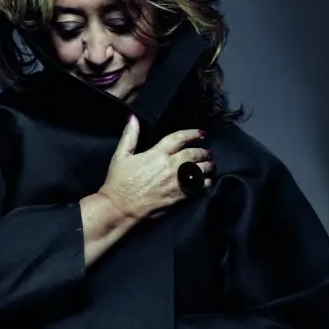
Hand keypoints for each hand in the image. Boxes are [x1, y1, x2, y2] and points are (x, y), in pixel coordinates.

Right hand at [99, 114, 213, 220]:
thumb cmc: (118, 184)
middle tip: (207, 151)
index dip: (193, 134)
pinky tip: (207, 181)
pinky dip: (206, 182)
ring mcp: (177, 182)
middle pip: (193, 154)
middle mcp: (170, 166)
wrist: (120, 210)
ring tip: (210, 165)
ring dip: (207, 166)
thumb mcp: (120, 156)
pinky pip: (199, 187)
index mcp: (157, 154)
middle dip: (203, 151)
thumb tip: (133, 118)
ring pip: (199, 170)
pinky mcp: (180, 197)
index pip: (180, 139)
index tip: (201, 134)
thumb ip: (130, 136)